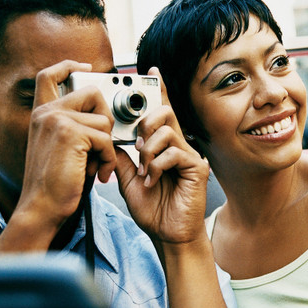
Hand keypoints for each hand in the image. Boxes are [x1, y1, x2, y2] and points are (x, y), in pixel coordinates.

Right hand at [17, 60, 116, 232]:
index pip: (49, 75)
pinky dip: (108, 159)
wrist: (40, 208)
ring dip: (107, 147)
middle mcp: (46, 112)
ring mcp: (56, 119)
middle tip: (104, 145)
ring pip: (104, 120)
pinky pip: (106, 138)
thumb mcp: (64, 148)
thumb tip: (105, 115)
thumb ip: (76, 126)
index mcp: (41, 114)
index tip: (87, 67)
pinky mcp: (70, 133)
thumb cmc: (56, 184)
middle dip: (106, 118)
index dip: (68, 65)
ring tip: (96, 166)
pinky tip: (99, 174)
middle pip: (92, 93)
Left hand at [115, 67, 209, 244]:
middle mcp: (177, 145)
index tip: (150, 72)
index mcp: (162, 145)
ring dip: (148, 151)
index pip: (160, 112)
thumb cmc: (153, 209)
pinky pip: (173, 153)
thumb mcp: (128, 179)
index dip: (158, 90)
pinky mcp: (196, 168)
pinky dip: (156, 167)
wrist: (167, 235)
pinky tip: (153, 181)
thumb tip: (111, 139)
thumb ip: (122, 157)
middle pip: (165, 112)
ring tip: (145, 171)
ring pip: (166, 131)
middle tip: (138, 146)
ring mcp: (189, 155)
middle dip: (146, 123)